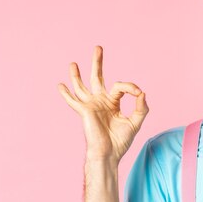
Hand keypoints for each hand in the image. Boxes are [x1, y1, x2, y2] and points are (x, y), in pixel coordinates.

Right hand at [57, 46, 148, 164]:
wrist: (109, 154)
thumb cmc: (120, 141)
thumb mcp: (135, 122)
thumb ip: (141, 108)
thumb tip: (142, 92)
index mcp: (112, 103)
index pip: (121, 87)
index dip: (131, 87)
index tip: (138, 93)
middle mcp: (100, 101)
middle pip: (97, 78)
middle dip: (98, 63)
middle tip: (98, 47)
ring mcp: (91, 105)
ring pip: (82, 86)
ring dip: (77, 75)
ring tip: (73, 63)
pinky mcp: (84, 111)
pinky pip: (73, 101)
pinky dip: (66, 94)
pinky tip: (60, 85)